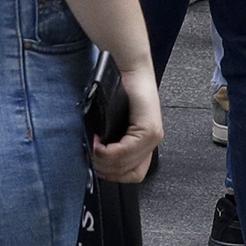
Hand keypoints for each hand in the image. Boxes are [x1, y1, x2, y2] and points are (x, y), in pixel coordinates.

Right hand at [91, 57, 166, 186]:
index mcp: (146, 144)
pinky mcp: (149, 129)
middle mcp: (153, 142)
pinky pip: (126, 152)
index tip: (97, 166)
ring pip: (126, 164)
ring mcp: (153, 136)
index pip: (133, 175)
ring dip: (104, 160)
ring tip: (94, 148)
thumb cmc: (122, 93)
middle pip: (128, 173)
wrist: (130, 70)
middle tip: (92, 157)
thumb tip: (98, 164)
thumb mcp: (116, 125)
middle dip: (105, 169)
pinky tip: (99, 143)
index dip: (112, 175)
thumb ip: (113, 144)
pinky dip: (108, 151)